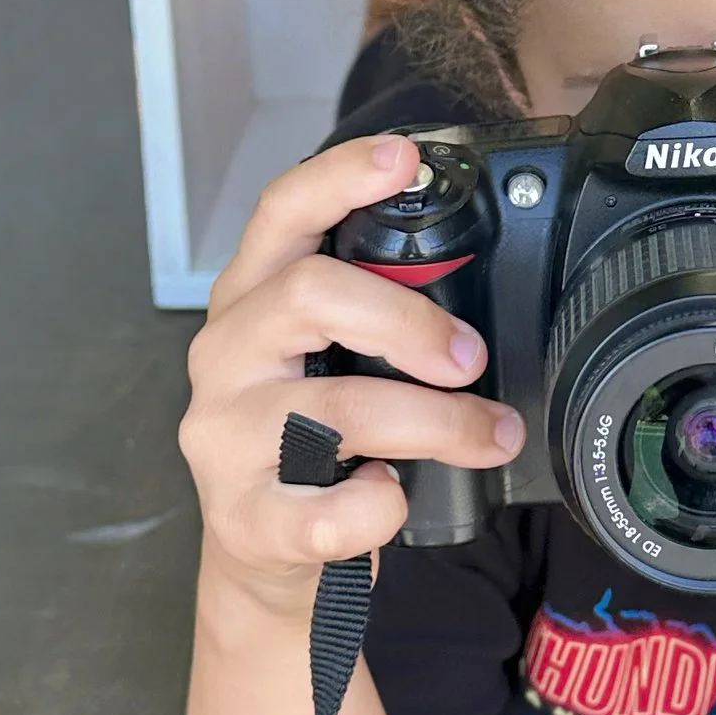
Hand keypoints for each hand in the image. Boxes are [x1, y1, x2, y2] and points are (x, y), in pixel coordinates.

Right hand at [180, 135, 523, 615]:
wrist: (266, 559)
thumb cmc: (311, 447)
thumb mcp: (331, 363)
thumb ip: (376, 319)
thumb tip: (479, 302)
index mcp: (251, 302)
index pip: (281, 214)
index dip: (339, 176)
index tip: (401, 155)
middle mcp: (225, 357)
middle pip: (310, 296)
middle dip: (410, 321)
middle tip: (471, 359)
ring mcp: (225, 438)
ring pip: (338, 410)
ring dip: (437, 424)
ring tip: (490, 435)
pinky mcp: (245, 518)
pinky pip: (326, 510)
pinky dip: (379, 505)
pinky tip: (391, 496)